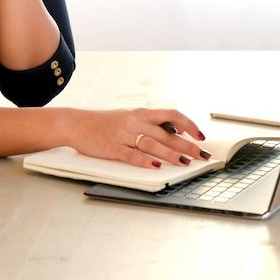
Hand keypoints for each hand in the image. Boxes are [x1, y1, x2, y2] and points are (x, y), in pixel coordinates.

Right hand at [66, 108, 209, 168]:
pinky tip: (155, 166)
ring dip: (170, 155)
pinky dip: (144, 161)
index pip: (172, 115)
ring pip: (153, 144)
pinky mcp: (113, 148)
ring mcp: (124, 135)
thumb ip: (150, 123)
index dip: (188, 125)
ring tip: (184, 163)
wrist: (77, 123)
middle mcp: (135, 122)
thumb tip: (175, 131)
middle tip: (202, 155)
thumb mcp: (130, 117)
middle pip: (166, 133)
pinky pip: (131, 155)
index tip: (200, 136)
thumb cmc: (105, 122)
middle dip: (187, 146)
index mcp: (141, 113)